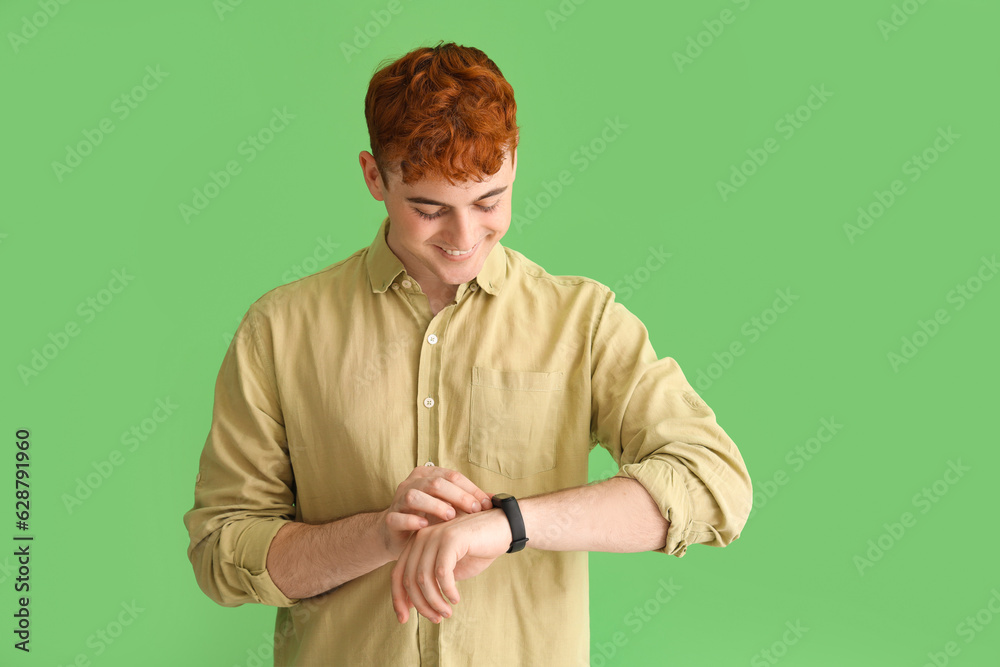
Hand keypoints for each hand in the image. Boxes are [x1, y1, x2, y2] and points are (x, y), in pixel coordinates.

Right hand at [379, 466, 491, 558]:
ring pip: (415, 495)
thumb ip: (468, 501)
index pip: (452, 476)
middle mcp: (412, 484)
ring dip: (435, 505)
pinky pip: (398, 517)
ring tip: (450, 516)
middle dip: (458, 496)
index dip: (471, 489)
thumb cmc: (428, 518)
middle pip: (436, 483)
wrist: (397, 535)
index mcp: (427, 475)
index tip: (485, 505)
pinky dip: (411, 519)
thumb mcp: (449, 507)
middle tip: (473, 510)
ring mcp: (398, 500)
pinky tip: (424, 525)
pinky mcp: (389, 519)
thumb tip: (496, 500)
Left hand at [390, 506, 511, 623]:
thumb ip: (430, 582)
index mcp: (418, 543)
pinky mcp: (451, 538)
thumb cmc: (477, 549)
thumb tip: (412, 605)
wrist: (503, 528)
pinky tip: (456, 598)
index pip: (397, 574)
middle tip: (435, 619)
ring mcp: (436, 535)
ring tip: (447, 612)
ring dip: (435, 601)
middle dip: (420, 604)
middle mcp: (422, 537)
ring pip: (423, 577)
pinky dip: (447, 590)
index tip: (404, 620)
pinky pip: (442, 572)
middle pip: (408, 578)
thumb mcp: (450, 569)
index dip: (398, 599)